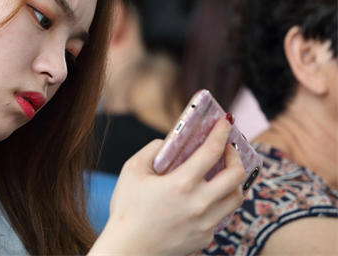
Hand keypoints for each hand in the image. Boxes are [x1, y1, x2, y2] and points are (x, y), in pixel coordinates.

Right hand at [89, 117, 244, 255]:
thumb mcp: (132, 170)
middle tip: (228, 148)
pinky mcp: (205, 237)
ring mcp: (206, 223)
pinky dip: (220, 201)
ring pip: (236, 198)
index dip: (222, 132)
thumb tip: (169, 143)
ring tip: (224, 172)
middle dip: (236, 156)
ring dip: (234, 181)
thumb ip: (152, 150)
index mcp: (182, 183)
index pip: (212, 151)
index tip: (226, 121)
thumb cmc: (127, 209)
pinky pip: (222, 215)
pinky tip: (208, 196)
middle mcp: (200, 203)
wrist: (129, 250)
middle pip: (237, 175)